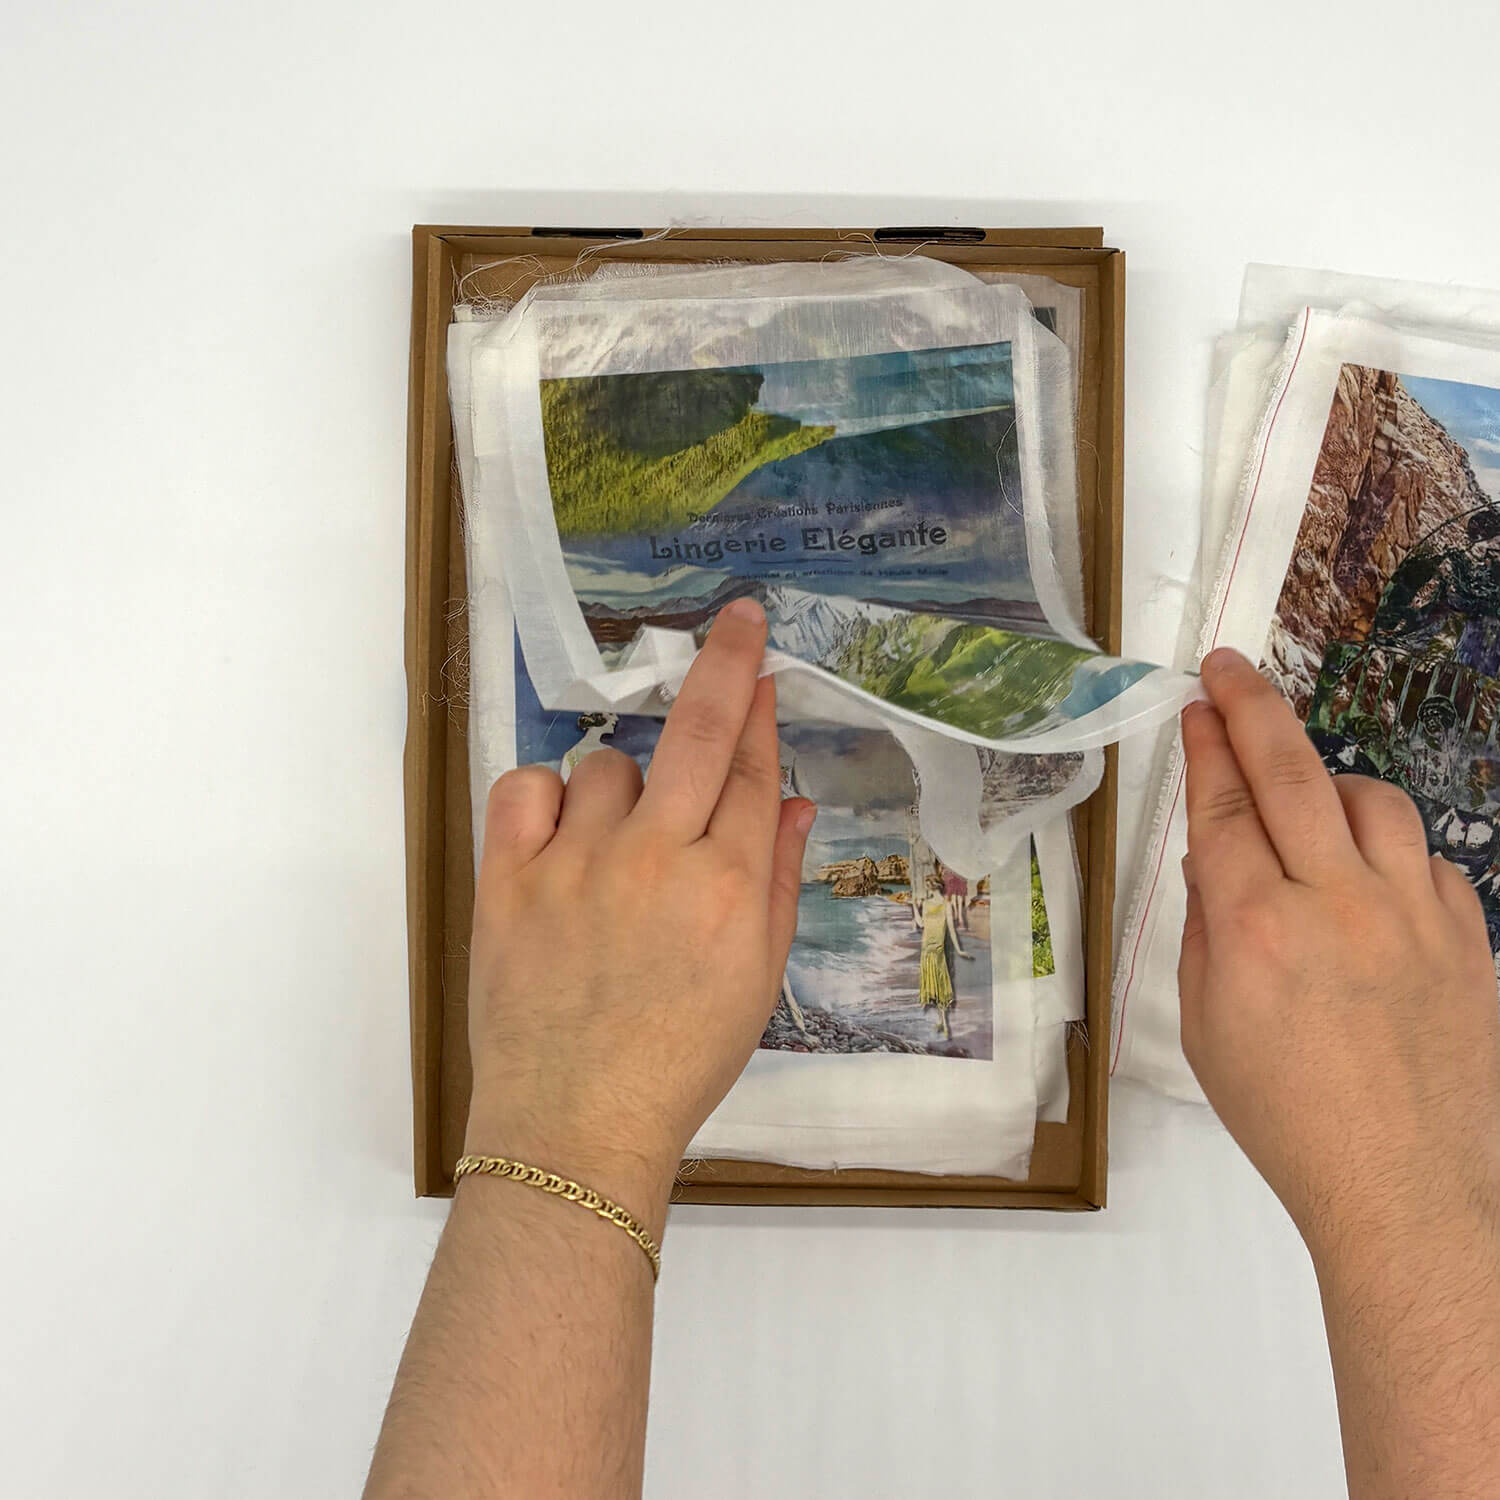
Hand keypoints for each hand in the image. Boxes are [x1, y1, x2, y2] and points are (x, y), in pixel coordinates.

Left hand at [464, 598, 814, 1232]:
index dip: (757, 713)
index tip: (757, 665)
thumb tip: (789, 797)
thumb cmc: (679, 1061)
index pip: (748, 771)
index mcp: (727, 887)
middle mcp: (657, 860)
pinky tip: (560, 833)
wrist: (575, 1126)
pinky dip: (544, 797)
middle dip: (723, 663)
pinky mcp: (508, 880)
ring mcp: (576, 864)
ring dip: (622, 791)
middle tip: (736, 617)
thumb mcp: (755, 980)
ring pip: (607, 769)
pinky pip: (525, 789)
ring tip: (617, 856)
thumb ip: (775, 880)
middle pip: (697, 733)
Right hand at [1177, 648, 1499, 1255]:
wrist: (1408, 1190)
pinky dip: (1391, 850)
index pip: (1222, 806)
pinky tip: (1370, 878)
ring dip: (1330, 778)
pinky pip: (1430, 859)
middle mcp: (1337, 904)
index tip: (1195, 706)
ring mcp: (1415, 916)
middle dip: (1253, 708)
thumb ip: (1206, 929)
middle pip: (1291, 773)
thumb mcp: (1206, 1027)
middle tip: (1230, 668)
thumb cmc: (1288, 1120)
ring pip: (1374, 800)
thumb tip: (1215, 860)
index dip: (1205, 747)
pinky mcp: (1471, 938)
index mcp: (1255, 930)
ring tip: (1307, 793)